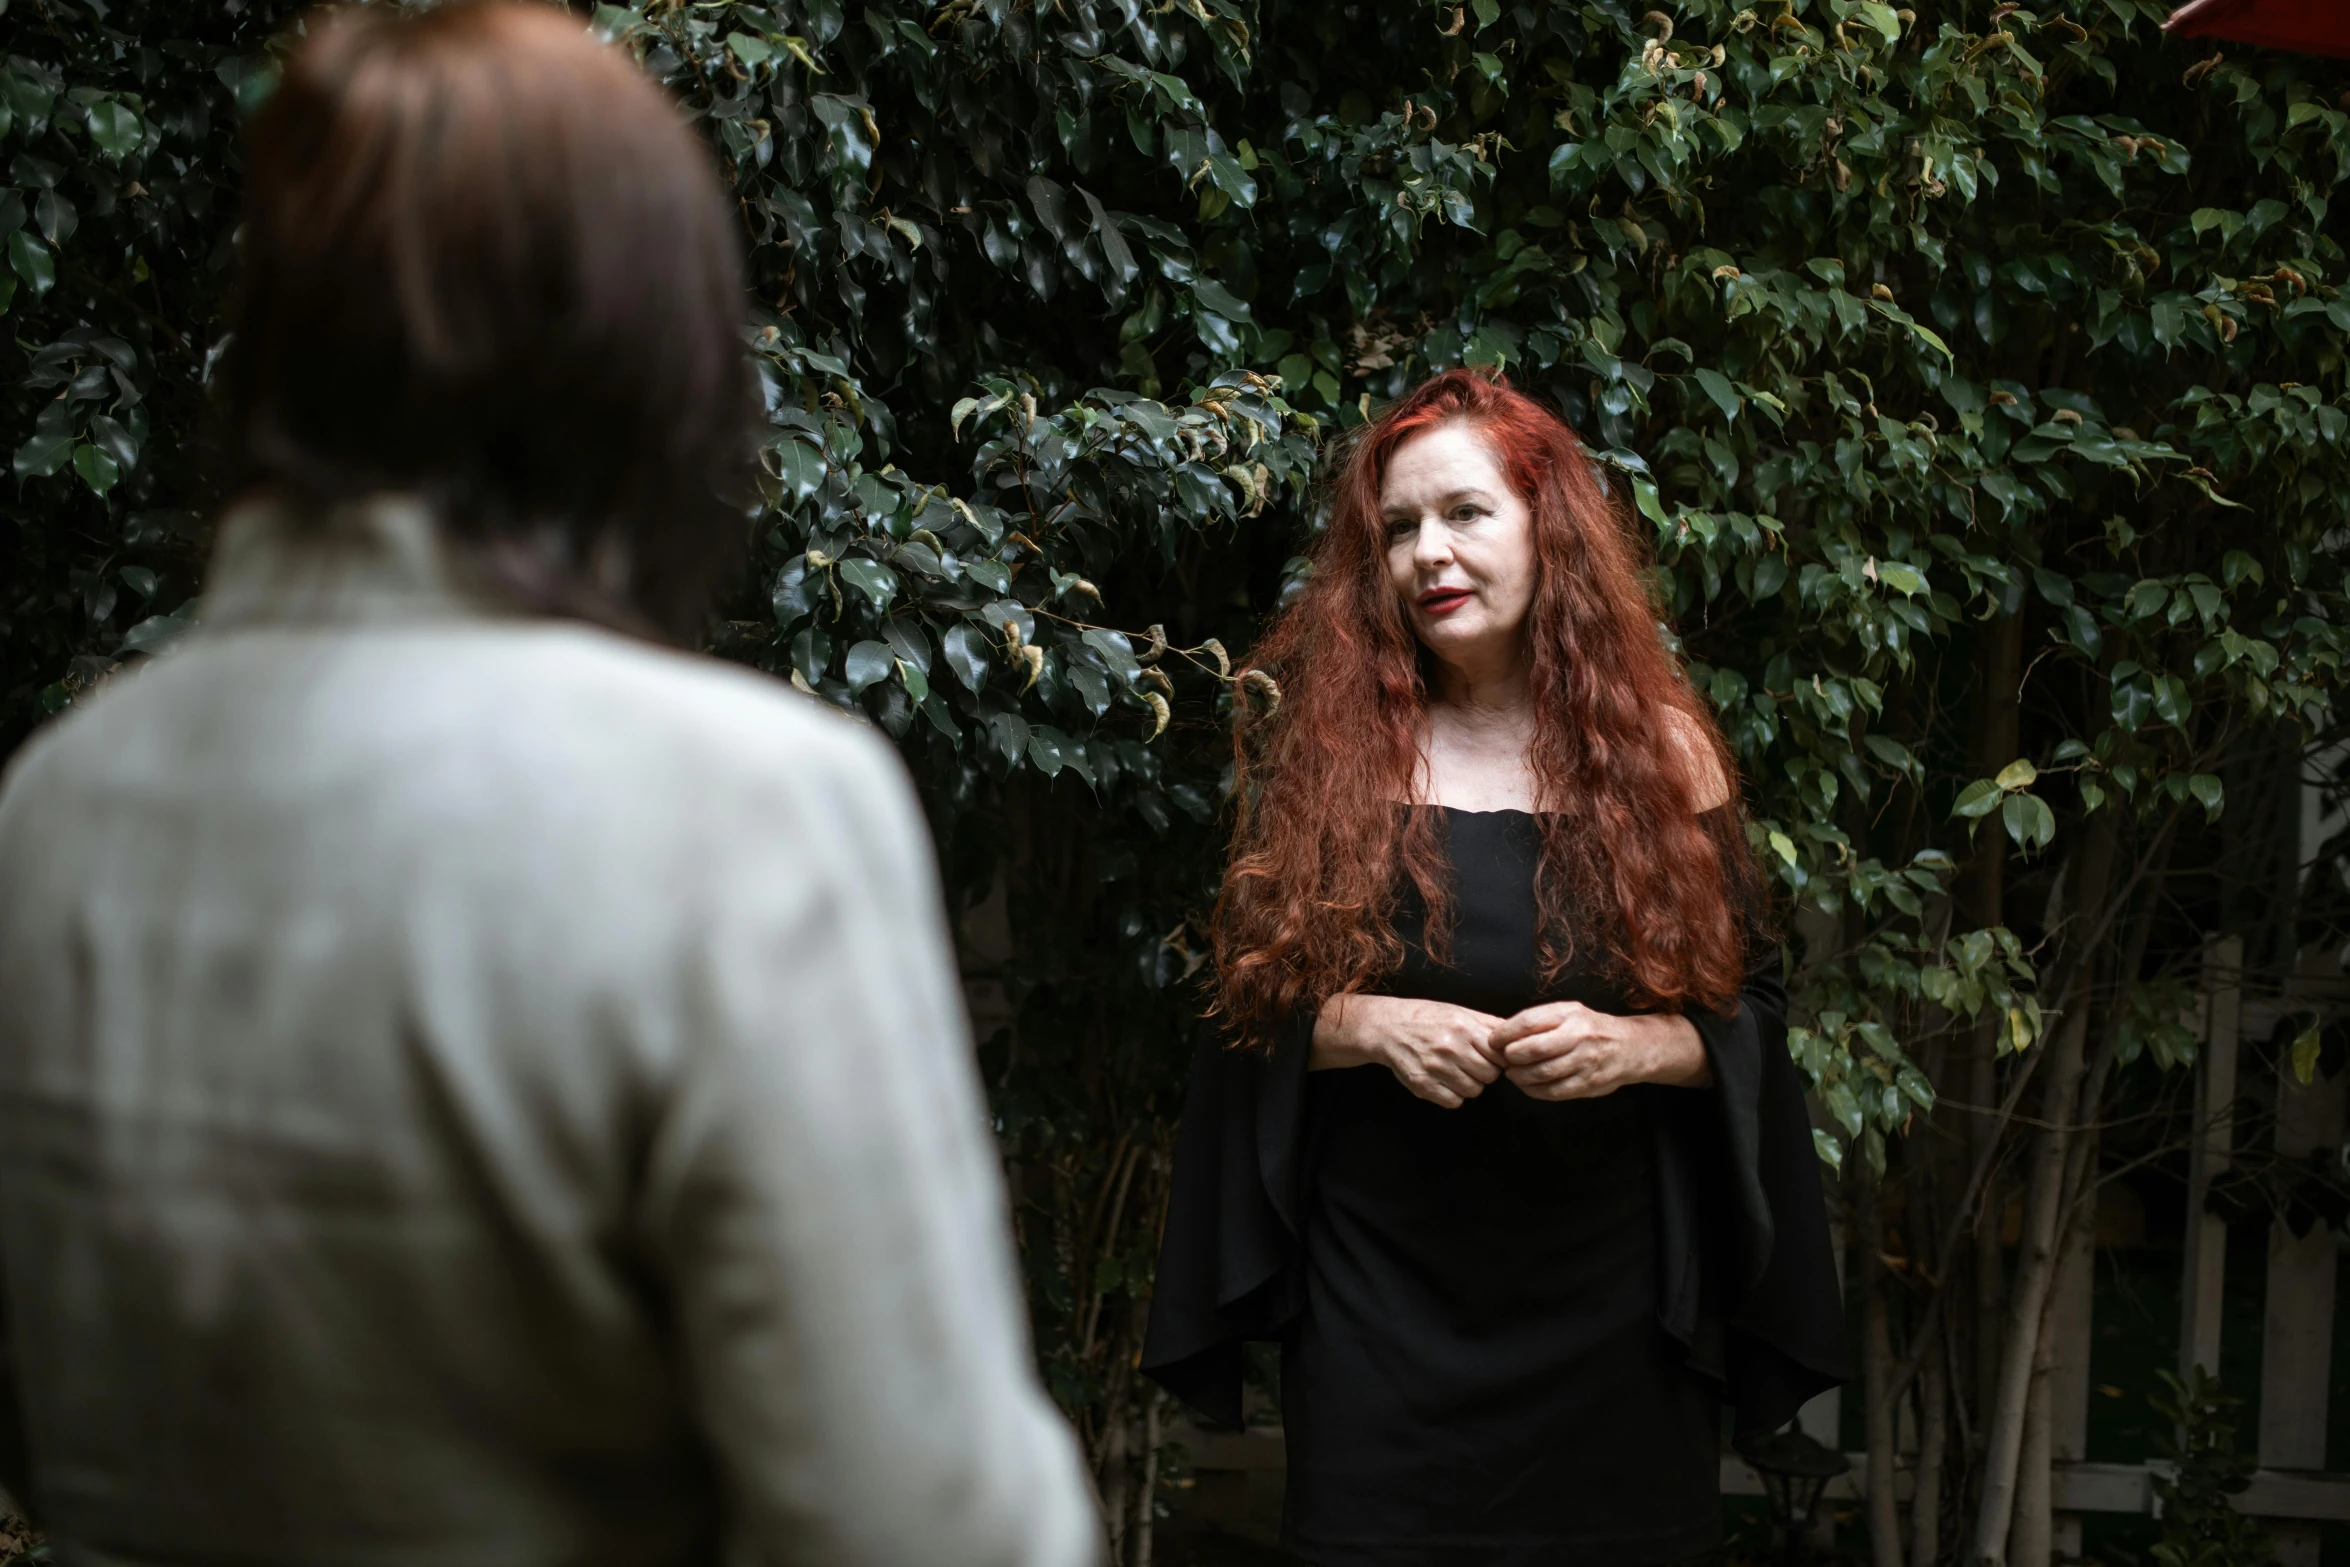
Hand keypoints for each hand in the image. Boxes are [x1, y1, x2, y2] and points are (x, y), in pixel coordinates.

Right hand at [1311, 993, 1504, 1108]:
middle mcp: (1450, 1048)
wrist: (1388, 1028)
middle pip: (1489, 1076)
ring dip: (1469, 1084)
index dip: (1498, 1058)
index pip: (1500, 1056)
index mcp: (1463, 1028)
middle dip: (1484, 1072)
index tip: (1491, 1057)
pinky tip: (1444, 1080)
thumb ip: (1488, 1024)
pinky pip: (1454, 1102)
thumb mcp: (1459, 1012)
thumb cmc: (1427, 1018)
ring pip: (1473, 1091)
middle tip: (1472, 1064)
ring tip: (1456, 1071)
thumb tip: (1517, 1035)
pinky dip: (1452, 1095)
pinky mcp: (1423, 1086)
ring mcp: (1435, 1069)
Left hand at [1489, 1002, 1712, 1100]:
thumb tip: (1502, 1033)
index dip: (1505, 1033)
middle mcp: (1579, 1036)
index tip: (1493, 1041)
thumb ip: (1540, 1021)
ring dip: (1519, 1076)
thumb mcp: (1568, 1012)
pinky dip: (1533, 1090)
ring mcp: (1585, 1062)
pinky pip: (1553, 1091)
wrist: (1630, 1047)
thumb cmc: (1590, 1028)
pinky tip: (1527, 1085)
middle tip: (1503, 1059)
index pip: (1528, 1022)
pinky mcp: (1588, 1084)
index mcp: (1570, 1014)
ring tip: (1513, 1074)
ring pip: (1541, 1073)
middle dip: (1511, 1057)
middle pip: (1533, 1049)